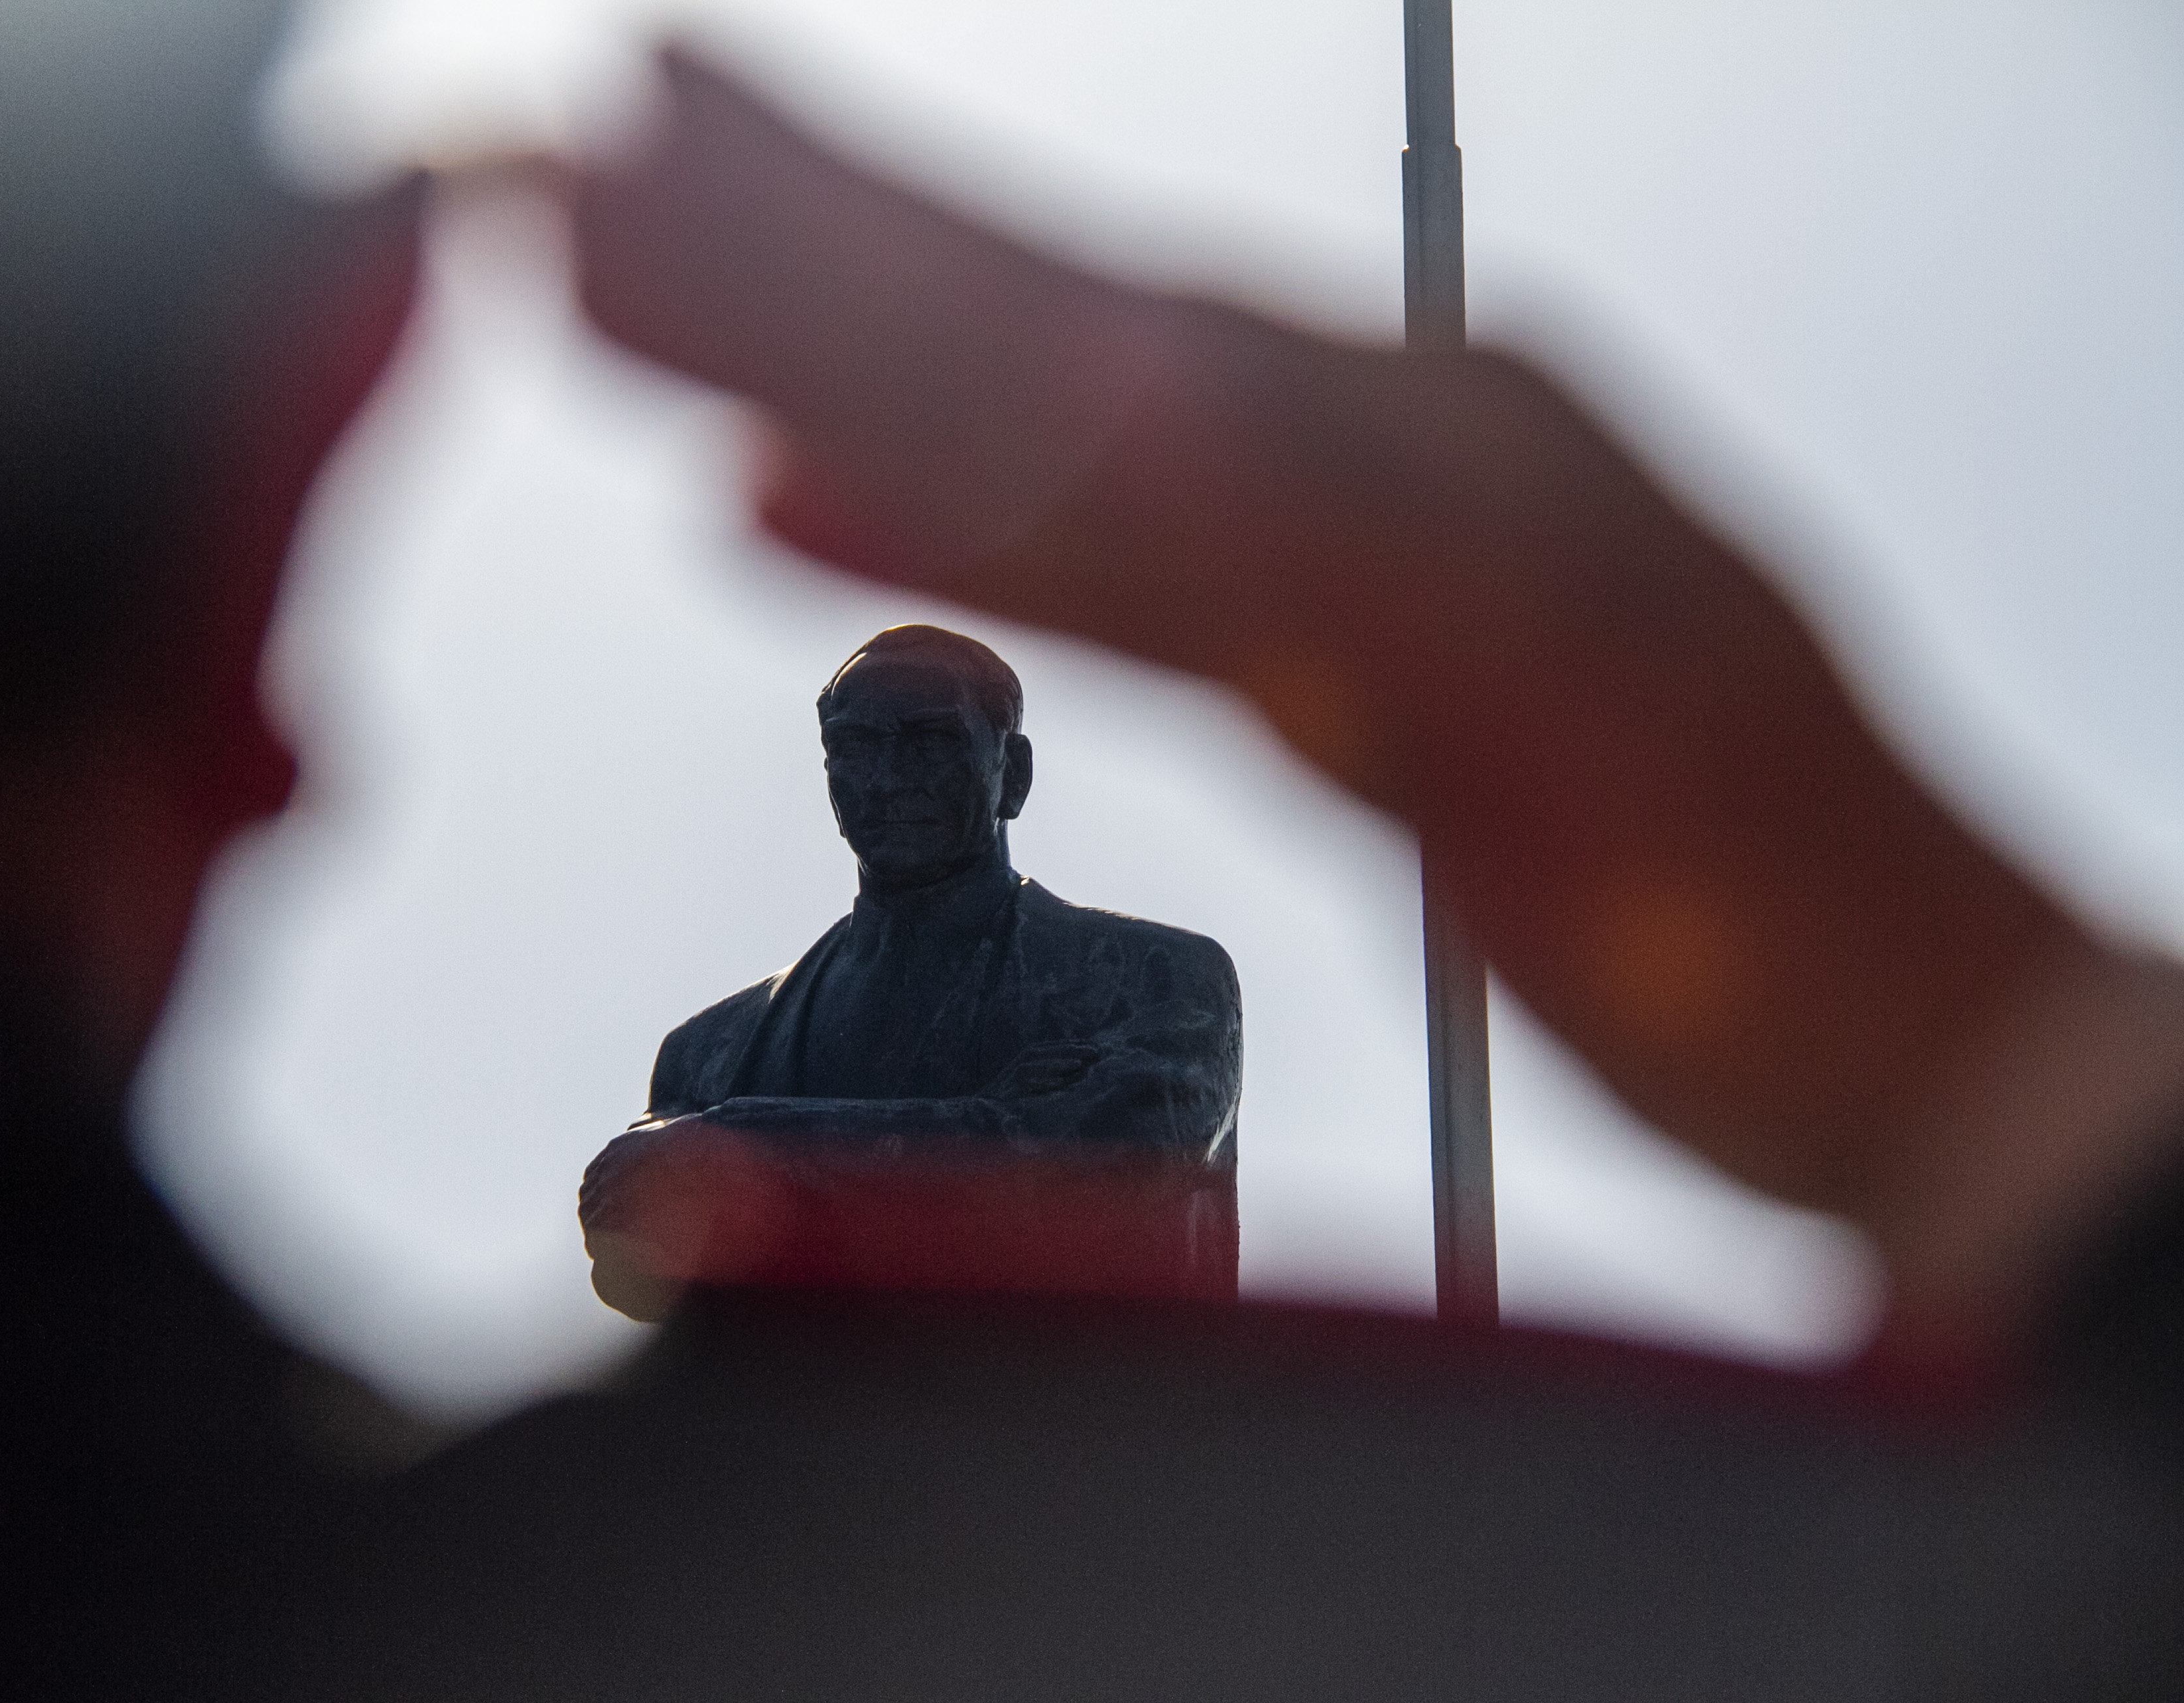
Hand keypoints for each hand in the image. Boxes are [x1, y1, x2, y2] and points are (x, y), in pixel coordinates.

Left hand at [560, 45, 2177, 1360]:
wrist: (1940, 1022)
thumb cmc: (1694, 855)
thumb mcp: (1399, 685)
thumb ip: (1178, 590)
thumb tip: (954, 523)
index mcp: (1404, 429)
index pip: (1084, 299)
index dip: (868, 230)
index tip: (676, 163)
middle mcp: (1419, 440)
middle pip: (1057, 312)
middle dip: (805, 229)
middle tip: (580, 152)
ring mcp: (1450, 555)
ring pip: (1080, 414)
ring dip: (827, 337)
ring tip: (606, 269)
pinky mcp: (1475, 711)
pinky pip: (1178, 609)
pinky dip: (969, 551)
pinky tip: (778, 503)